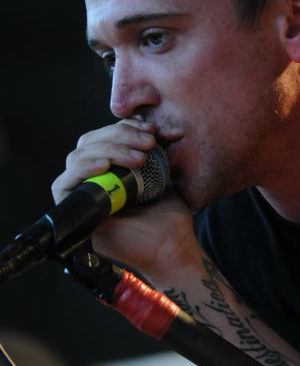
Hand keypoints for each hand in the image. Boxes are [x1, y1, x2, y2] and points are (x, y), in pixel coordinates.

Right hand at [51, 119, 197, 279]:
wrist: (171, 246)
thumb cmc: (168, 217)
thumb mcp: (160, 174)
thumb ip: (145, 149)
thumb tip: (140, 120)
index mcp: (109, 170)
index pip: (103, 137)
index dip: (123, 128)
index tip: (150, 130)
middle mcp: (92, 180)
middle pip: (89, 143)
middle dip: (119, 136)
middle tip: (148, 143)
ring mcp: (80, 194)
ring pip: (78, 157)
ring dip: (109, 150)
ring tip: (138, 159)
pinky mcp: (71, 211)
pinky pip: (63, 183)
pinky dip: (83, 169)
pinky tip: (105, 167)